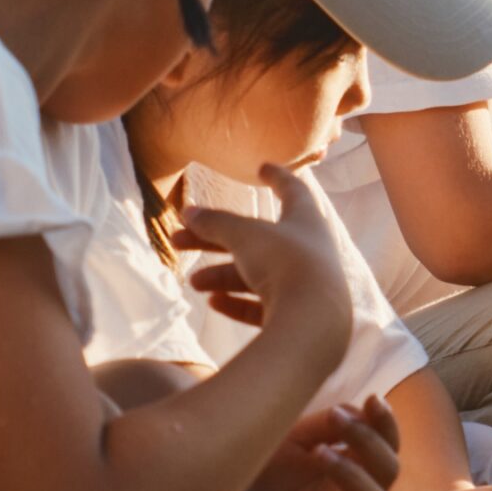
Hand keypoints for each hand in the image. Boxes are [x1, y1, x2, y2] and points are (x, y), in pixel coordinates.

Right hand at [182, 163, 355, 359]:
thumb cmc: (286, 263)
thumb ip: (216, 223)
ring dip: (222, 275)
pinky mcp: (297, 317)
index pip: (293, 191)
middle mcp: (308, 250)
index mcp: (306, 221)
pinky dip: (237, 303)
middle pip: (255, 239)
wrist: (314, 324)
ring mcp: (304, 285)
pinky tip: (213, 303)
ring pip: (256, 275)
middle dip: (215, 239)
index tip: (262, 167)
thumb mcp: (245, 236)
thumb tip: (188, 212)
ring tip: (193, 282)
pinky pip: (263, 306)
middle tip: (177, 239)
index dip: (277, 177)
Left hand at [229, 398, 401, 490]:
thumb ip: (325, 424)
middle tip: (336, 420)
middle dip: (368, 441)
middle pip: (389, 469)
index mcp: (354, 462)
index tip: (372, 399)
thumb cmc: (261, 470)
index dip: (385, 421)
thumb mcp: (291, 438)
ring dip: (354, 475)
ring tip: (319, 454)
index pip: (385, 441)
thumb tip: (359, 410)